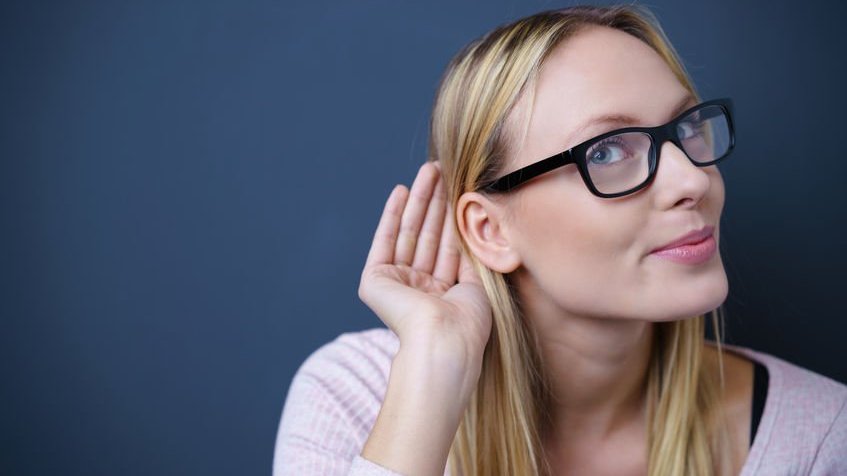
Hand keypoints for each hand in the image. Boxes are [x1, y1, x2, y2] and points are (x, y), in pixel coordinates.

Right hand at [358, 162, 491, 364]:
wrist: (445, 341)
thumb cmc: (468, 322)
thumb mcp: (476, 283)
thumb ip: (469, 255)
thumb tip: (472, 224)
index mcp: (441, 295)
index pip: (446, 247)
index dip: (451, 216)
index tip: (458, 187)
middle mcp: (416, 289)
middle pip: (427, 235)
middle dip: (434, 202)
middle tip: (441, 169)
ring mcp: (395, 285)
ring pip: (409, 233)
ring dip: (418, 200)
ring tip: (427, 171)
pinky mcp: (374, 282)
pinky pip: (385, 241)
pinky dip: (392, 216)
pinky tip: (402, 191)